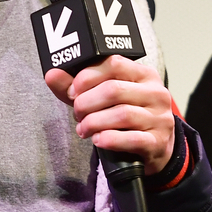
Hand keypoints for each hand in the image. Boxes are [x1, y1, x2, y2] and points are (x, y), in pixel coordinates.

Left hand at [45, 56, 174, 174]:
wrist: (154, 148)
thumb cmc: (126, 119)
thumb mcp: (105, 99)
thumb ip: (78, 87)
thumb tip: (52, 75)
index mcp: (144, 75)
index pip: (114, 64)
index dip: (87, 77)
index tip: (73, 91)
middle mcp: (156, 93)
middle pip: (114, 90)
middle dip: (87, 103)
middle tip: (77, 114)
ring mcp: (159, 118)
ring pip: (122, 114)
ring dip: (94, 123)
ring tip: (84, 129)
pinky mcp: (157, 142)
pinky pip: (132, 139)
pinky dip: (110, 139)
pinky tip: (99, 140)